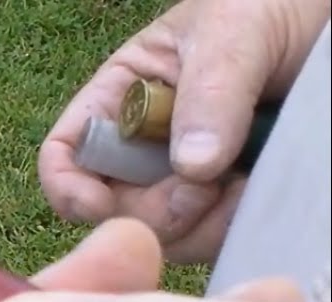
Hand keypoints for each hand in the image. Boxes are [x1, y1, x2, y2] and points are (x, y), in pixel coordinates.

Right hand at [39, 0, 329, 263]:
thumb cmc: (274, 5)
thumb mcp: (234, 32)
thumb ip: (210, 92)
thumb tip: (190, 168)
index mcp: (122, 98)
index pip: (66, 153)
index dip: (68, 186)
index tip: (97, 205)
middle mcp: (145, 147)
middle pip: (113, 209)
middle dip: (150, 211)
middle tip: (201, 189)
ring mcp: (186, 179)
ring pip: (162, 234)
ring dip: (198, 224)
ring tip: (242, 185)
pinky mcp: (226, 201)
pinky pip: (212, 238)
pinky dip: (230, 228)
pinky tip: (256, 195)